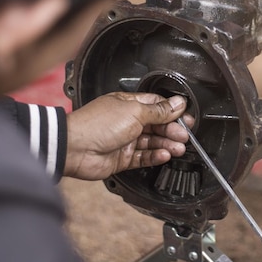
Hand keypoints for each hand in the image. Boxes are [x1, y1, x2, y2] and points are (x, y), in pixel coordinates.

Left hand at [64, 92, 192, 179]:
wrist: (75, 148)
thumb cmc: (96, 124)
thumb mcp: (134, 112)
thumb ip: (159, 110)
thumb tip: (178, 103)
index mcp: (129, 104)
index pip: (157, 105)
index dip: (172, 111)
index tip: (186, 117)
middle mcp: (127, 121)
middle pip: (157, 125)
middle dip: (172, 129)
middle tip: (185, 135)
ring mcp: (125, 140)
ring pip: (152, 142)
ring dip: (167, 144)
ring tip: (178, 147)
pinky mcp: (122, 158)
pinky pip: (144, 157)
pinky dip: (155, 156)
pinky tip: (164, 154)